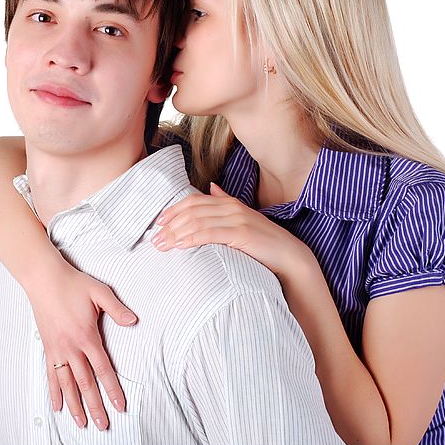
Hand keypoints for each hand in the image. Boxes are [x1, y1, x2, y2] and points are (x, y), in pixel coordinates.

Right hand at [25, 260, 138, 430]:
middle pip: (85, 383)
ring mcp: (57, 349)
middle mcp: (71, 347)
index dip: (112, 390)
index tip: (119, 405)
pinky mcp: (48, 347)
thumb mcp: (99, 292)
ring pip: (67, 384)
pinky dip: (55, 392)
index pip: (103, 370)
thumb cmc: (71, 284)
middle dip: (95, 406)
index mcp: (86, 336)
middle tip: (103, 424)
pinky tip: (58, 405)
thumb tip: (133, 321)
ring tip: (81, 423)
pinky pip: (51, 375)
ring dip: (75, 405)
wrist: (43, 278)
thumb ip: (117, 309)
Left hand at [151, 182, 312, 277]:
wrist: (290, 257)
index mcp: (229, 202)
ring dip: (175, 233)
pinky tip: (179, 245)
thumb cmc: (264, 243)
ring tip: (162, 245)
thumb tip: (212, 187)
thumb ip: (226, 202)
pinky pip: (209, 233)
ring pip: (197, 221)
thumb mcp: (243, 218)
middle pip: (191, 211)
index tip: (159, 222)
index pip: (194, 201)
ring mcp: (236, 219)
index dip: (174, 210)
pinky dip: (191, 238)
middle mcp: (231, 207)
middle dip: (170, 224)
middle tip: (155, 239)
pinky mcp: (240, 233)